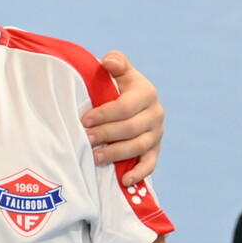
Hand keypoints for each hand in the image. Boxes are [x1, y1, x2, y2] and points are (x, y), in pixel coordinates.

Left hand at [82, 51, 163, 185]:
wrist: (130, 101)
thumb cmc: (117, 84)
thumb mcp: (118, 70)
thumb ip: (115, 62)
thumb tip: (109, 63)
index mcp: (147, 93)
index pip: (125, 106)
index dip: (104, 114)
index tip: (84, 120)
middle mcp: (156, 114)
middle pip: (131, 129)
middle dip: (106, 135)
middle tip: (86, 139)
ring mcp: (157, 134)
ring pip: (139, 147)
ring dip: (116, 154)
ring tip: (95, 157)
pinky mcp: (155, 150)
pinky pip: (150, 165)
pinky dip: (139, 174)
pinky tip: (124, 180)